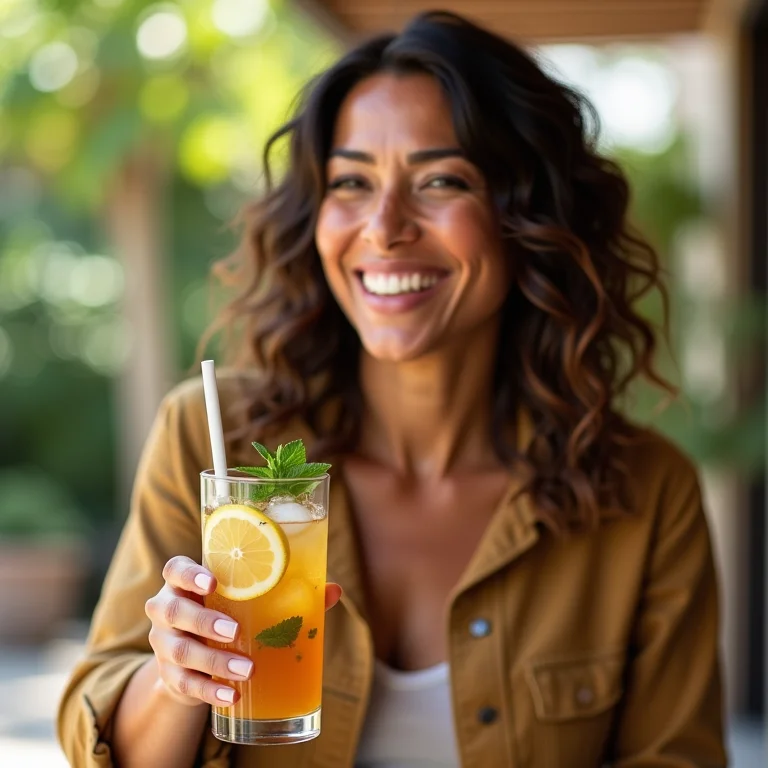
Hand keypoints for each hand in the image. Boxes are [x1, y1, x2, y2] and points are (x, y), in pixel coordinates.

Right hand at [145, 555, 341, 707]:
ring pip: (180, 651)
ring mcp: (163, 644)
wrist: (194, 660)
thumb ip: (287, 592)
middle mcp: (167, 609)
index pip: (174, 569)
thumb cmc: (229, 614)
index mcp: (184, 582)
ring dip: (213, 661)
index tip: (213, 582)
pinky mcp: (169, 676)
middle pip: (173, 611)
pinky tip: (232, 696)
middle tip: (235, 631)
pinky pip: (184, 685)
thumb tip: (334, 590)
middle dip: (203, 622)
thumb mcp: (248, 599)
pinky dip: (210, 692)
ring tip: (246, 669)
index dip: (189, 574)